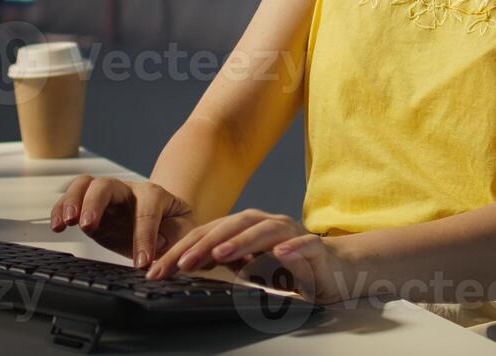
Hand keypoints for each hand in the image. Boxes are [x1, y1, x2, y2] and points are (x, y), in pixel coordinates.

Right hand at [50, 175, 195, 269]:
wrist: (166, 220)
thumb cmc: (175, 227)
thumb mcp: (185, 232)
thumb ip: (176, 238)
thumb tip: (159, 246)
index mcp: (154, 195)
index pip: (146, 212)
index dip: (144, 236)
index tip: (141, 262)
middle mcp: (128, 191)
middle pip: (106, 185)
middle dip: (95, 204)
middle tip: (88, 226)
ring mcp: (107, 198)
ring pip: (85, 185)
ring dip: (72, 201)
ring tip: (65, 222)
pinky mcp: (92, 209)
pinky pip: (72, 201)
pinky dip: (61, 209)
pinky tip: (56, 226)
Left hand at [146, 208, 354, 303]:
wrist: (333, 270)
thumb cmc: (289, 269)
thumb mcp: (251, 267)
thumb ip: (226, 262)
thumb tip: (189, 263)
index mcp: (247, 228)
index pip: (210, 235)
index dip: (184, 250)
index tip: (161, 268)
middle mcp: (267, 224)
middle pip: (232, 227)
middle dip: (205, 245)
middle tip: (183, 263)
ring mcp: (292, 233)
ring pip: (264, 231)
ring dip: (242, 242)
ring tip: (221, 254)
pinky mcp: (315, 248)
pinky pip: (305, 244)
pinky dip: (292, 247)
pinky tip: (280, 254)